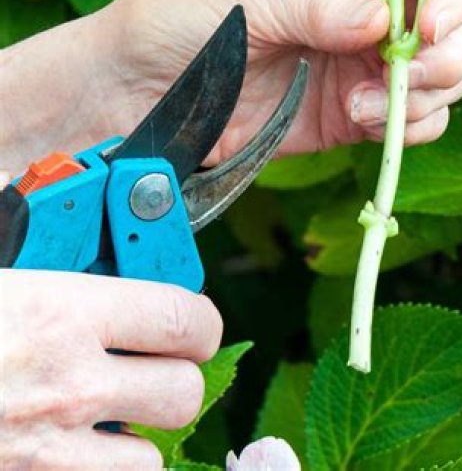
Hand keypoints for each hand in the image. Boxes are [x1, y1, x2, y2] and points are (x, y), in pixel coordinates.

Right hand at [0, 269, 221, 470]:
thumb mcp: (7, 279)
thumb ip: (63, 274)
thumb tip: (93, 254)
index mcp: (65, 312)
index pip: (183, 318)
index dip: (201, 322)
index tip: (195, 323)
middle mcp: (71, 383)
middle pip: (183, 392)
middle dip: (176, 378)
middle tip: (153, 366)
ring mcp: (50, 446)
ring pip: (148, 459)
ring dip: (135, 438)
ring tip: (108, 413)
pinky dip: (93, 469)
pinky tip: (70, 445)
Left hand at [100, 0, 461, 158]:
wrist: (140, 89)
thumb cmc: (185, 14)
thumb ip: (318, 8)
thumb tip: (386, 21)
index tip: (427, 27)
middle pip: (460, 14)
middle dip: (451, 47)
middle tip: (410, 73)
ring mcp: (369, 56)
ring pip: (450, 70)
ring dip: (428, 92)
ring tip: (362, 108)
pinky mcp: (360, 109)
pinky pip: (419, 117)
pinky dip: (411, 125)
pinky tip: (362, 121)